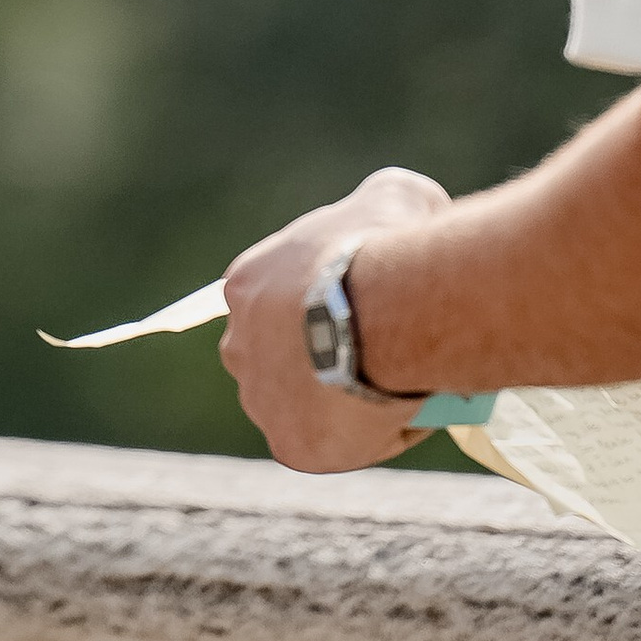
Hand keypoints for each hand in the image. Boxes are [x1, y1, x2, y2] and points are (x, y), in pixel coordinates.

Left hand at [220, 166, 452, 472]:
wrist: (393, 309)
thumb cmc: (390, 247)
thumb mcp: (393, 195)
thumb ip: (382, 206)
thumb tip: (398, 214)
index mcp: (246, 284)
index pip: (280, 302)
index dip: (324, 308)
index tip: (370, 311)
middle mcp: (238, 344)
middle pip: (282, 357)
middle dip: (323, 358)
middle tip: (385, 353)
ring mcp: (260, 399)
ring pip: (304, 406)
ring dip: (340, 402)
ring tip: (398, 389)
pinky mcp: (291, 446)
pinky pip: (335, 446)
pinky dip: (368, 437)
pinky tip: (403, 419)